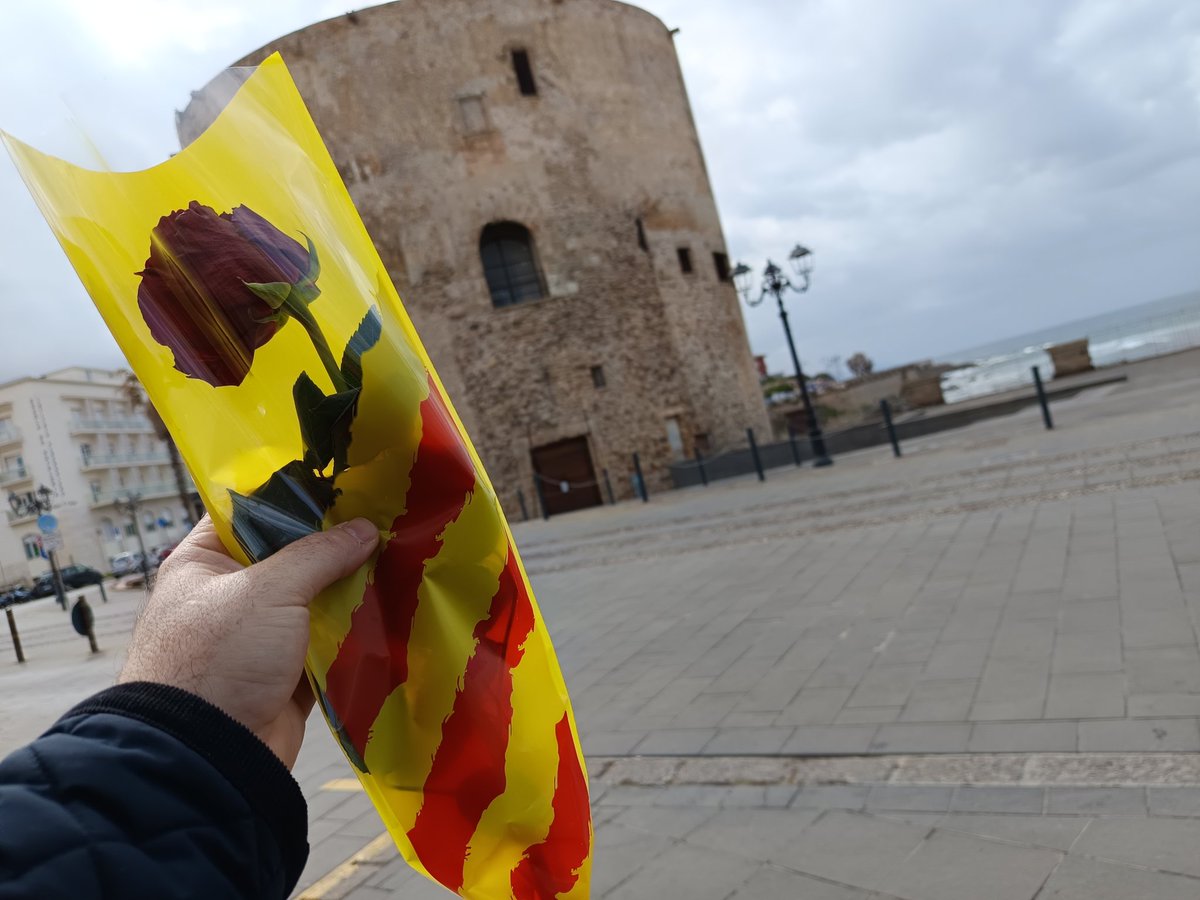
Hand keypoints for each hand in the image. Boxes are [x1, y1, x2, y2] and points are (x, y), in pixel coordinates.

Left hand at [119, 515, 378, 767]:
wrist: (208, 755)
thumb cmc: (219, 657)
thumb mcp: (269, 591)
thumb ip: (320, 554)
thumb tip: (365, 529)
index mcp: (204, 562)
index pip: (248, 512)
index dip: (293, 497)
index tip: (344, 483)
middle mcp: (229, 595)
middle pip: (290, 556)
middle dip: (335, 545)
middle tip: (384, 520)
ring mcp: (259, 637)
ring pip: (313, 600)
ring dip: (350, 588)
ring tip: (398, 559)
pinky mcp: (286, 674)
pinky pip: (327, 643)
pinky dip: (353, 632)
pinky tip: (391, 609)